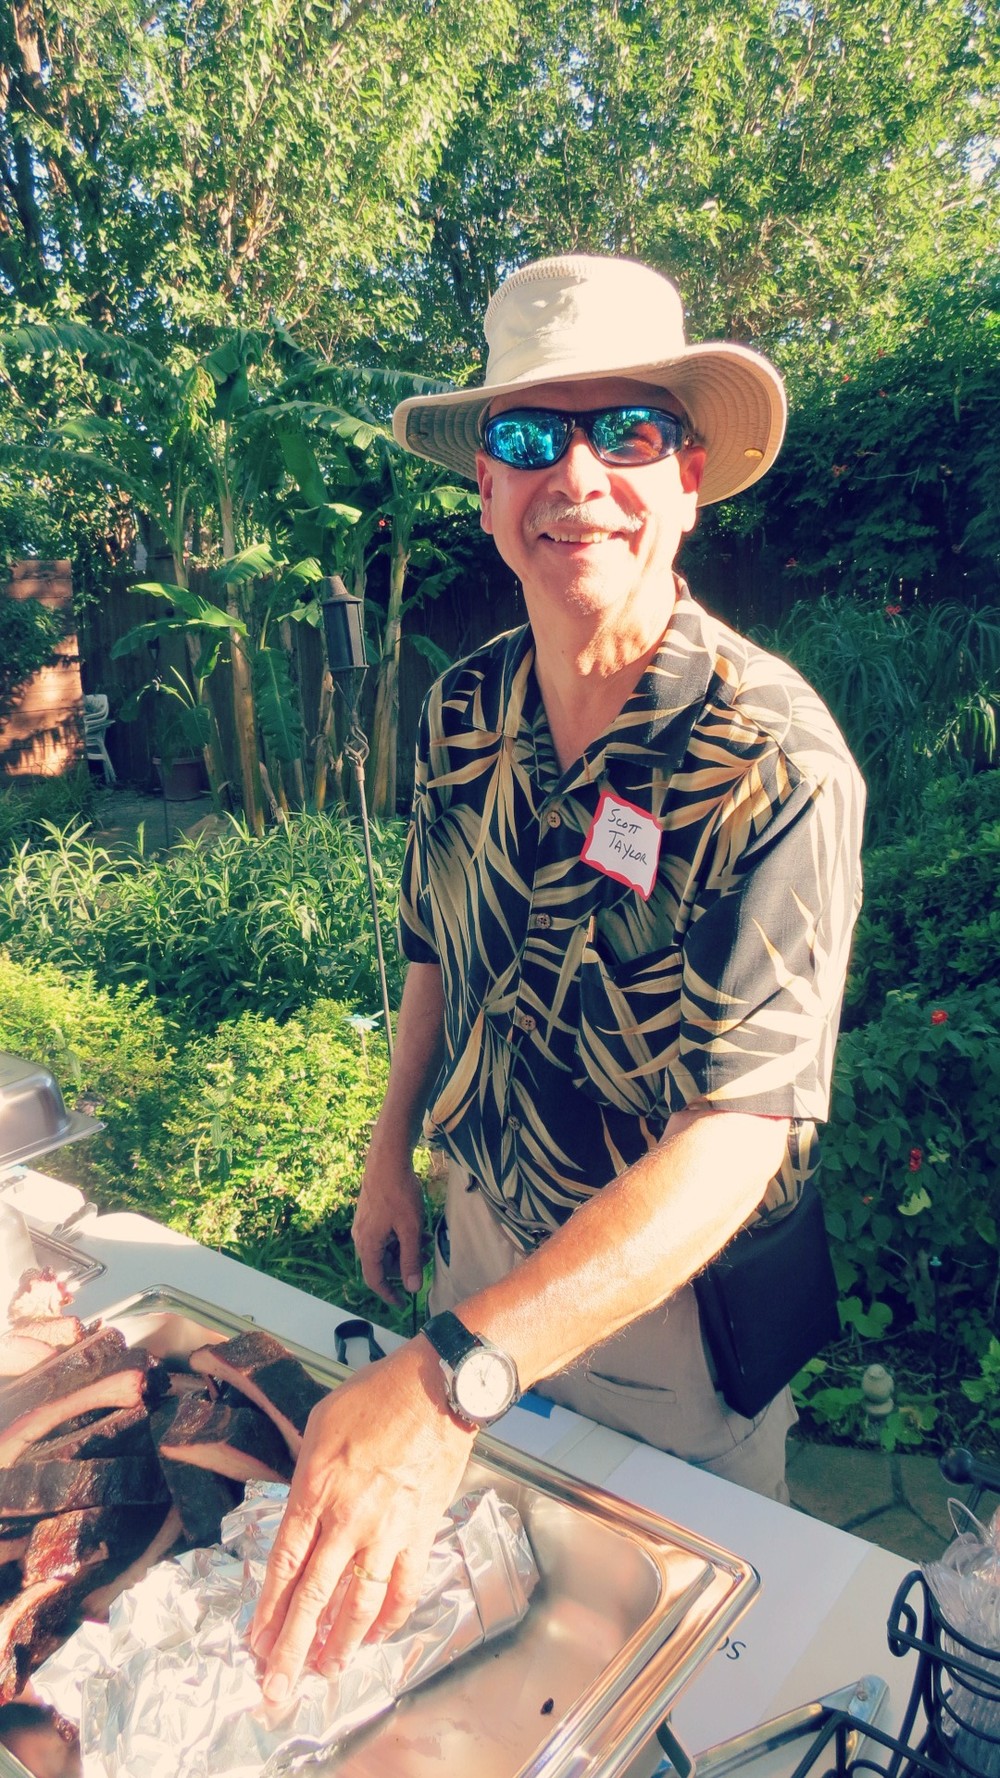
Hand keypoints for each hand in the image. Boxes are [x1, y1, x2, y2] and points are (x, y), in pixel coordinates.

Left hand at [250, 1340, 474, 1701]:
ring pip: (357, 1603)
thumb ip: (306, 1477)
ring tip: (325, 1672)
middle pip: (313, 1596)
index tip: (257, 1644)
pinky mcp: (420, 1532)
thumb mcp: (319, 1425)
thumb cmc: (376, 1396)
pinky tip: (376, 1637)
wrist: (435, 1389)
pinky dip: (390, 1618)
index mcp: (315, 1490)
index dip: (269, 1610)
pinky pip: (404, 1587)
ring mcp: (386, 1531)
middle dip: (291, 1648)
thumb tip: (300, 1512)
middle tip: (277, 1689)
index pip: (284, 1565)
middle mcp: (346, 1520)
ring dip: (339, 1643)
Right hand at [352, 1157, 425, 1305]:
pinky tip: (416, 1227)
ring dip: (405, 1249)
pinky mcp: (370, 1214)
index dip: (389, 1294)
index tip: (403, 1303)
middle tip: (425, 1259)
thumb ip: (411, 1260)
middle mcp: (361, 1237)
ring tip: (425, 1239)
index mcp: (367, 1245)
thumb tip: (413, 1287)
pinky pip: (384, 1235)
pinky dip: (400, 1236)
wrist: (387, 1160)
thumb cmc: (399, 1194)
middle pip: (381, 1264)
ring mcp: (364, 1225)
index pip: (375, 1280)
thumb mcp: (410, 1229)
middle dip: (404, 1265)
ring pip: (385, 1248)